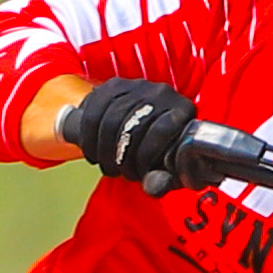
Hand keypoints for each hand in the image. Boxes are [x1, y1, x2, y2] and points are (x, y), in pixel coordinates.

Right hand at [59, 76, 205, 191]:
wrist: (148, 128)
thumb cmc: (163, 153)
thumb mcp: (170, 169)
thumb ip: (165, 180)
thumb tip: (154, 187)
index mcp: (183, 110)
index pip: (162, 129)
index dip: (145, 157)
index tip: (138, 174)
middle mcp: (162, 92)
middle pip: (132, 125)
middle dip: (121, 156)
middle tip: (119, 173)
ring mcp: (137, 86)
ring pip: (109, 119)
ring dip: (103, 150)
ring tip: (108, 166)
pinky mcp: (113, 86)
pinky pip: (92, 112)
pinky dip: (88, 137)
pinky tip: (93, 152)